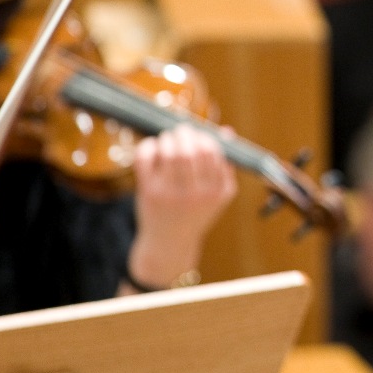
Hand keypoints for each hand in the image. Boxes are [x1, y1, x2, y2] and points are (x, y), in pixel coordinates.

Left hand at [125, 125, 236, 289]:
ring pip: (168, 152)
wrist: (170, 242)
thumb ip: (225, 163)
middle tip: (182, 131)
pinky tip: (152, 148)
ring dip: (168, 138)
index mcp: (217, 192)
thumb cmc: (195, 211)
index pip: (212, 152)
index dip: (204, 137)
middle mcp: (195, 194)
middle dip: (185, 133)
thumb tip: (227, 130)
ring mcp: (170, 193)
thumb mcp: (218, 192)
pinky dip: (148, 146)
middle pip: (189, 150)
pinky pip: (145, 159)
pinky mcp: (148, 192)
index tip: (199, 136)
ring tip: (168, 139)